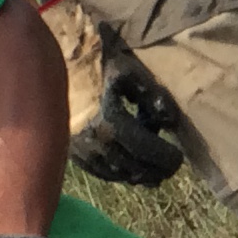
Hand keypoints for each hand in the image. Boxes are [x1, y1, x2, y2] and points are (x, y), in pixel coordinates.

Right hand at [70, 20, 187, 186]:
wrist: (58, 61)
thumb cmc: (98, 62)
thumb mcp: (131, 73)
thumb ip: (153, 98)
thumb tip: (170, 123)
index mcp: (111, 123)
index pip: (147, 151)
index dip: (166, 158)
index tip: (179, 157)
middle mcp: (95, 142)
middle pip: (133, 168)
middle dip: (155, 171)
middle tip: (170, 168)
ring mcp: (80, 149)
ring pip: (115, 174)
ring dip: (137, 176)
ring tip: (153, 174)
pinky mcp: (71, 149)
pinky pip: (97, 170)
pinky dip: (116, 173)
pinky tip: (127, 169)